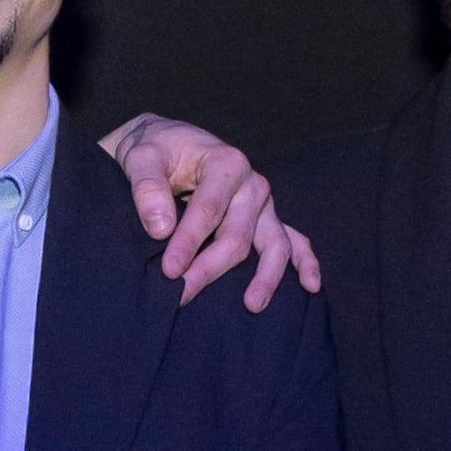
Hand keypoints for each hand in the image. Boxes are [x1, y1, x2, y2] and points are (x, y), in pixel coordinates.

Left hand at [104, 115, 319, 311]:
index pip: (209, 210)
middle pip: (238, 235)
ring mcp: (264, 205)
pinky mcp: (267, 219)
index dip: (189, 243)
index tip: (168, 271)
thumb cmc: (154, 151)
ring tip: (251, 305)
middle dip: (210, 268)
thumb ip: (147, 188)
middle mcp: (253, 184)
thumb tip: (161, 228)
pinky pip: (294, 241)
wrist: (167, 145)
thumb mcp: (140, 157)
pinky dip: (305, 263)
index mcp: (227, 163)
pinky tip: (310, 287)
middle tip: (181, 294)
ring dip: (265, 277)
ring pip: (274, 244)